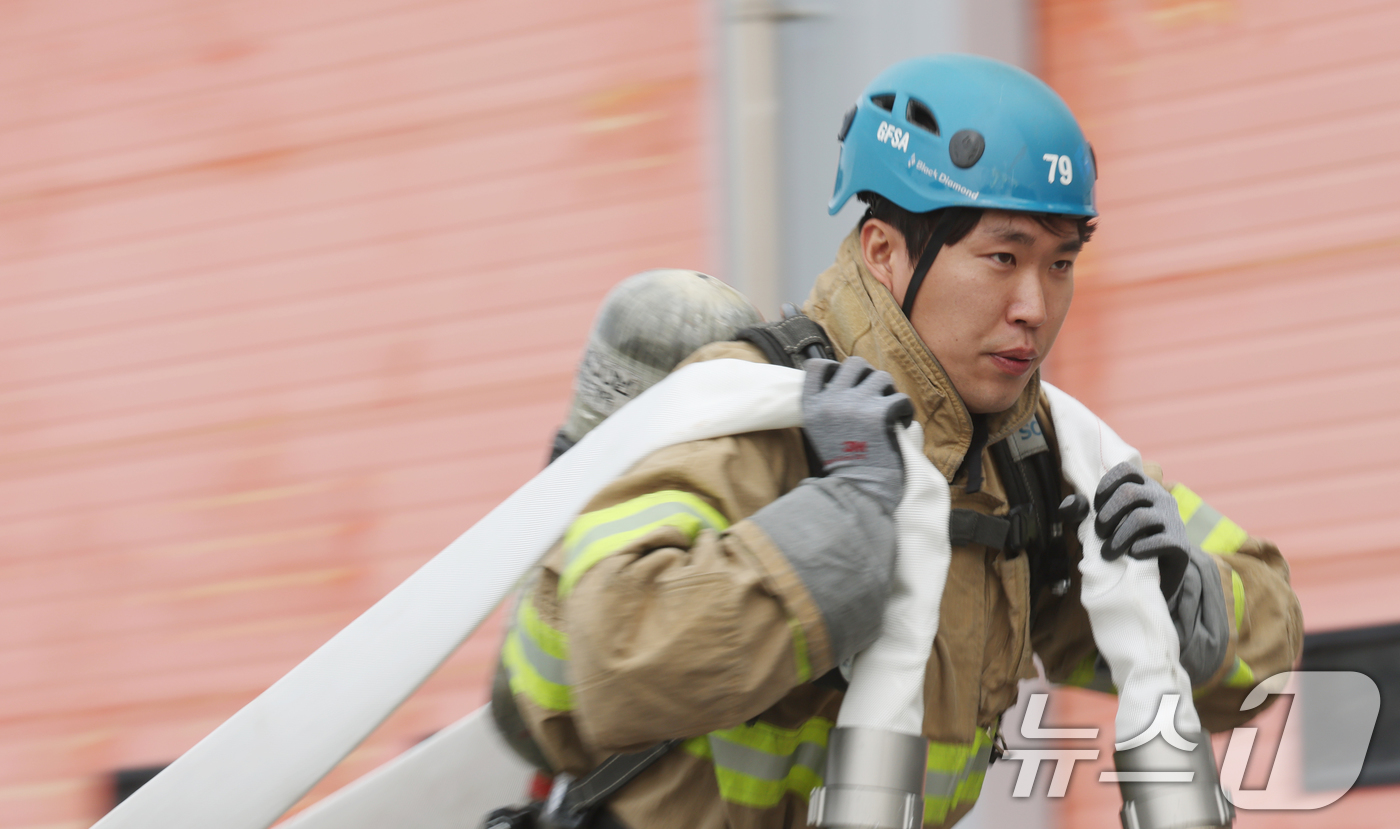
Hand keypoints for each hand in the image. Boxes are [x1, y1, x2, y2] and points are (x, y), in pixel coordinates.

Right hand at [800, 356, 912, 511]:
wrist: (858, 489)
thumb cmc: (843, 463)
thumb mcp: (820, 431)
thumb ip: (827, 405)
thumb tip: (847, 380)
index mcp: (812, 405)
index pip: (817, 366)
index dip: (835, 369)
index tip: (847, 384)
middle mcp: (831, 399)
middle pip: (854, 363)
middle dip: (869, 376)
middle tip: (875, 395)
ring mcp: (855, 404)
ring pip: (882, 377)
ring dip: (889, 393)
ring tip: (889, 412)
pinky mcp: (879, 412)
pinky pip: (900, 398)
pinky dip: (904, 411)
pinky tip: (900, 424)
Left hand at [1093, 461, 1190, 599]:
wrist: (1156, 575)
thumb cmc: (1123, 542)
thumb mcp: (1101, 525)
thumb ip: (1082, 512)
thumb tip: (1068, 505)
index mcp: (1143, 487)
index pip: (1126, 470)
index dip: (1106, 485)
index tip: (1096, 507)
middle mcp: (1161, 497)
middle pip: (1130, 493)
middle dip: (1107, 515)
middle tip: (1099, 534)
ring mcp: (1173, 520)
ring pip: (1141, 518)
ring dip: (1118, 537)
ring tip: (1108, 553)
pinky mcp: (1180, 544)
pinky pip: (1159, 541)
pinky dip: (1140, 549)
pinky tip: (1133, 555)